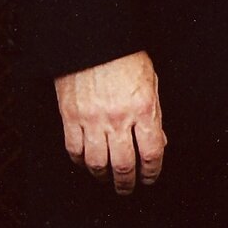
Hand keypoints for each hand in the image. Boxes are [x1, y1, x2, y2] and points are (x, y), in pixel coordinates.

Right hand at [52, 51, 166, 193]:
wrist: (94, 39)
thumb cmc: (125, 58)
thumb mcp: (151, 83)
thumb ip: (154, 116)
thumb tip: (157, 144)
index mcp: (144, 109)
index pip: (152, 153)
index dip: (152, 172)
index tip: (150, 178)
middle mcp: (119, 118)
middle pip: (124, 165)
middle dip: (127, 182)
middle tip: (128, 188)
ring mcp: (92, 119)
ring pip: (97, 163)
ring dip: (103, 177)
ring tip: (107, 179)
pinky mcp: (70, 116)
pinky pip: (74, 149)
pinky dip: (80, 162)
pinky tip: (87, 163)